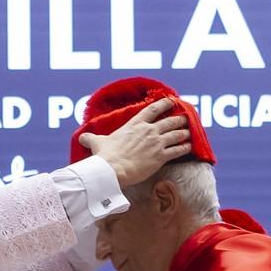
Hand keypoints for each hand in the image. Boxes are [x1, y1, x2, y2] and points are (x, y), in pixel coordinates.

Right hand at [78, 97, 192, 186]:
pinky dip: (185, 148)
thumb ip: (91, 138)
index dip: (164, 104)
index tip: (172, 101)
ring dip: (184, 133)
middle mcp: (149, 131)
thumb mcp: (97, 143)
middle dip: (179, 119)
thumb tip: (81, 137)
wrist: (112, 170)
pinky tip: (189, 147)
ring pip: (177, 134)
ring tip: (189, 132)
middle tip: (185, 118)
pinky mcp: (161, 156)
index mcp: (135, 124)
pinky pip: (178, 150)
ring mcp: (156, 143)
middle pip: (170, 121)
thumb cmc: (105, 156)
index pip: (153, 109)